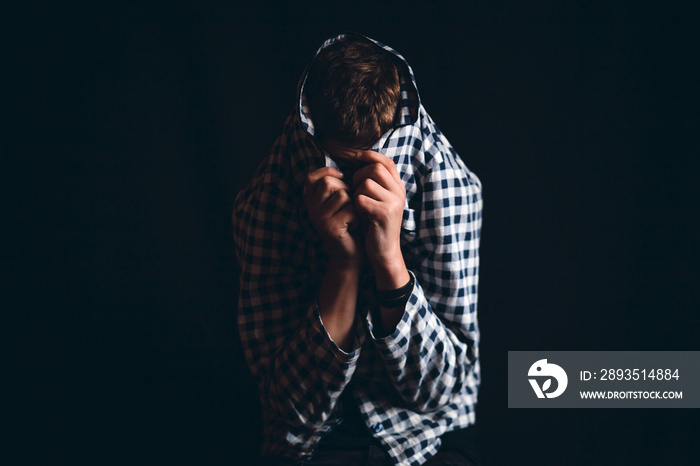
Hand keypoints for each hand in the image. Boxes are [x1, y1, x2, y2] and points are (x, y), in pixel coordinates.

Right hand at [304, 167, 362, 265]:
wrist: (350, 253)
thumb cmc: (348, 222)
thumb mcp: (340, 201)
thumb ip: (338, 184)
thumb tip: (349, 158)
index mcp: (310, 200)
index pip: (312, 177)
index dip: (328, 172)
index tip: (342, 178)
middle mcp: (310, 209)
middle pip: (329, 183)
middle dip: (346, 189)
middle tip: (350, 204)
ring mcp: (318, 219)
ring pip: (342, 194)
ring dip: (353, 203)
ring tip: (352, 215)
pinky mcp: (330, 228)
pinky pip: (350, 209)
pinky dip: (357, 216)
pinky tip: (354, 225)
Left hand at [352, 151, 409, 289]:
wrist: (384, 251)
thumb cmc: (376, 224)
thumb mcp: (378, 200)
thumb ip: (375, 183)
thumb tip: (359, 160)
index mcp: (398, 187)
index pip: (386, 162)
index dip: (371, 155)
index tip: (356, 157)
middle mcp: (399, 192)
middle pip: (375, 169)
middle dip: (359, 176)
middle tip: (354, 190)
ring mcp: (393, 203)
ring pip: (366, 184)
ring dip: (356, 193)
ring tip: (359, 206)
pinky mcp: (384, 214)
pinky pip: (361, 199)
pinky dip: (356, 206)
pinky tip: (360, 215)